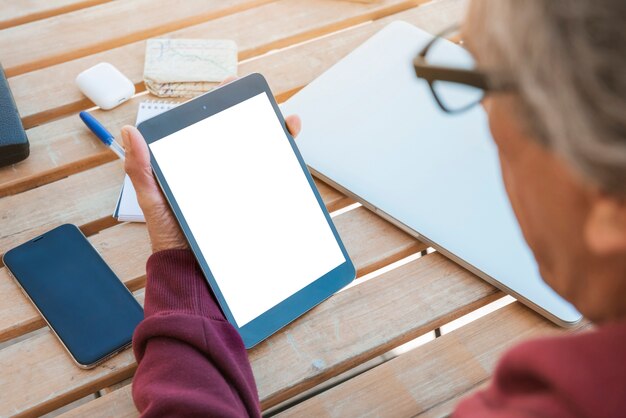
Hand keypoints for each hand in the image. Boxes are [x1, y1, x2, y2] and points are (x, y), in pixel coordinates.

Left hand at [121, 101, 301, 252]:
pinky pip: (275, 181)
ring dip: (278, 135)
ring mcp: (239, 187)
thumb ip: (141, 169)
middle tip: (268, 106)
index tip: (232, 89)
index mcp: (194, 165)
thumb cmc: (170, 236)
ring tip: (288, 124)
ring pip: (263, 154)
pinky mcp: (256, 202)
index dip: (222, 107)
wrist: (194, 272)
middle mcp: (219, 171)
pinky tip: (292, 154)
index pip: (210, 129)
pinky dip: (287, 166)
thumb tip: (129, 132)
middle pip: (242, 137)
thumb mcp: (153, 200)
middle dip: (258, 116)